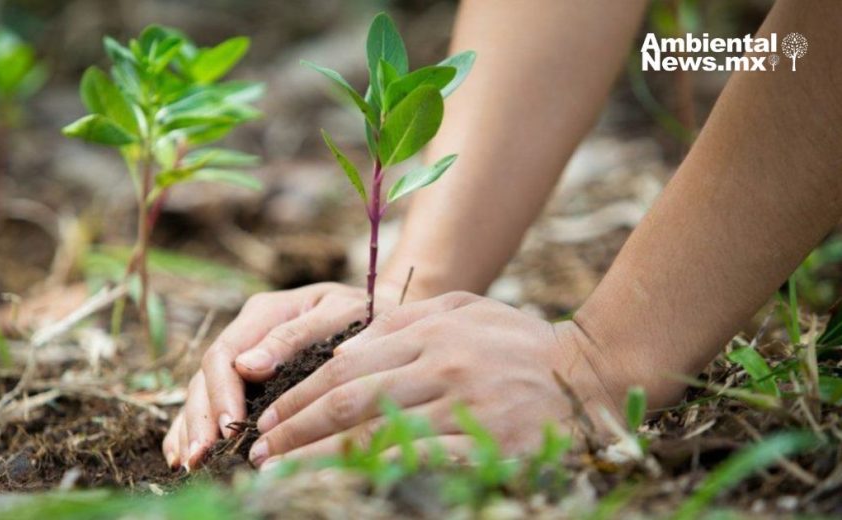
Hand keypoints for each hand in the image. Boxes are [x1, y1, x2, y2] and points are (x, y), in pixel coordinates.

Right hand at [162, 281, 404, 469]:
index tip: (229, 427)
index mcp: (264, 312)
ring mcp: (244, 354)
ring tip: (189, 462)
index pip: (225, 354)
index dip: (222, 393)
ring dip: (192, 426)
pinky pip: (211, 400)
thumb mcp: (337, 315)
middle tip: (202, 456)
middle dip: (201, 417)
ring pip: (202, 390)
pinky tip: (183, 454)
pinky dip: (194, 426)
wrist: (380, 311)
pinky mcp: (247, 376)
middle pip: (207, 375)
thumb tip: (247, 367)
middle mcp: (247, 333)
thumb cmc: (365, 313)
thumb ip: (294, 336)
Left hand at [245, 292, 636, 468]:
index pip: (345, 366)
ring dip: (320, 460)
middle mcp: (441, 363)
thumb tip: (343, 349)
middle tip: (259, 453)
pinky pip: (420, 463)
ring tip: (281, 476)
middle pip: (349, 400)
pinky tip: (346, 487)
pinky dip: (375, 475)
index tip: (267, 420)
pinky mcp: (489, 443)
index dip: (299, 397)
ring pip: (376, 435)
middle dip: (295, 430)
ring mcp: (465, 404)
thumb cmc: (520, 341)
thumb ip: (404, 323)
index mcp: (429, 330)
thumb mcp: (463, 309)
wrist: (594, 371)